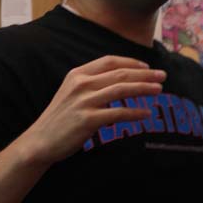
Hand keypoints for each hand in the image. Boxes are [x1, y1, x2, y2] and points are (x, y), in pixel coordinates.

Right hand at [23, 55, 165, 165]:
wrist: (40, 141)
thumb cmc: (60, 118)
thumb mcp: (71, 92)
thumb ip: (91, 82)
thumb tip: (119, 78)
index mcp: (78, 74)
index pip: (110, 61)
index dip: (131, 62)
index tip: (146, 66)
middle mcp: (81, 84)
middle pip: (120, 73)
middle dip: (144, 73)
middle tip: (162, 75)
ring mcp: (84, 101)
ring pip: (122, 89)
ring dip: (144, 88)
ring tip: (159, 90)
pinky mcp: (88, 120)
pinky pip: (118, 113)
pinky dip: (135, 112)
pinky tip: (146, 114)